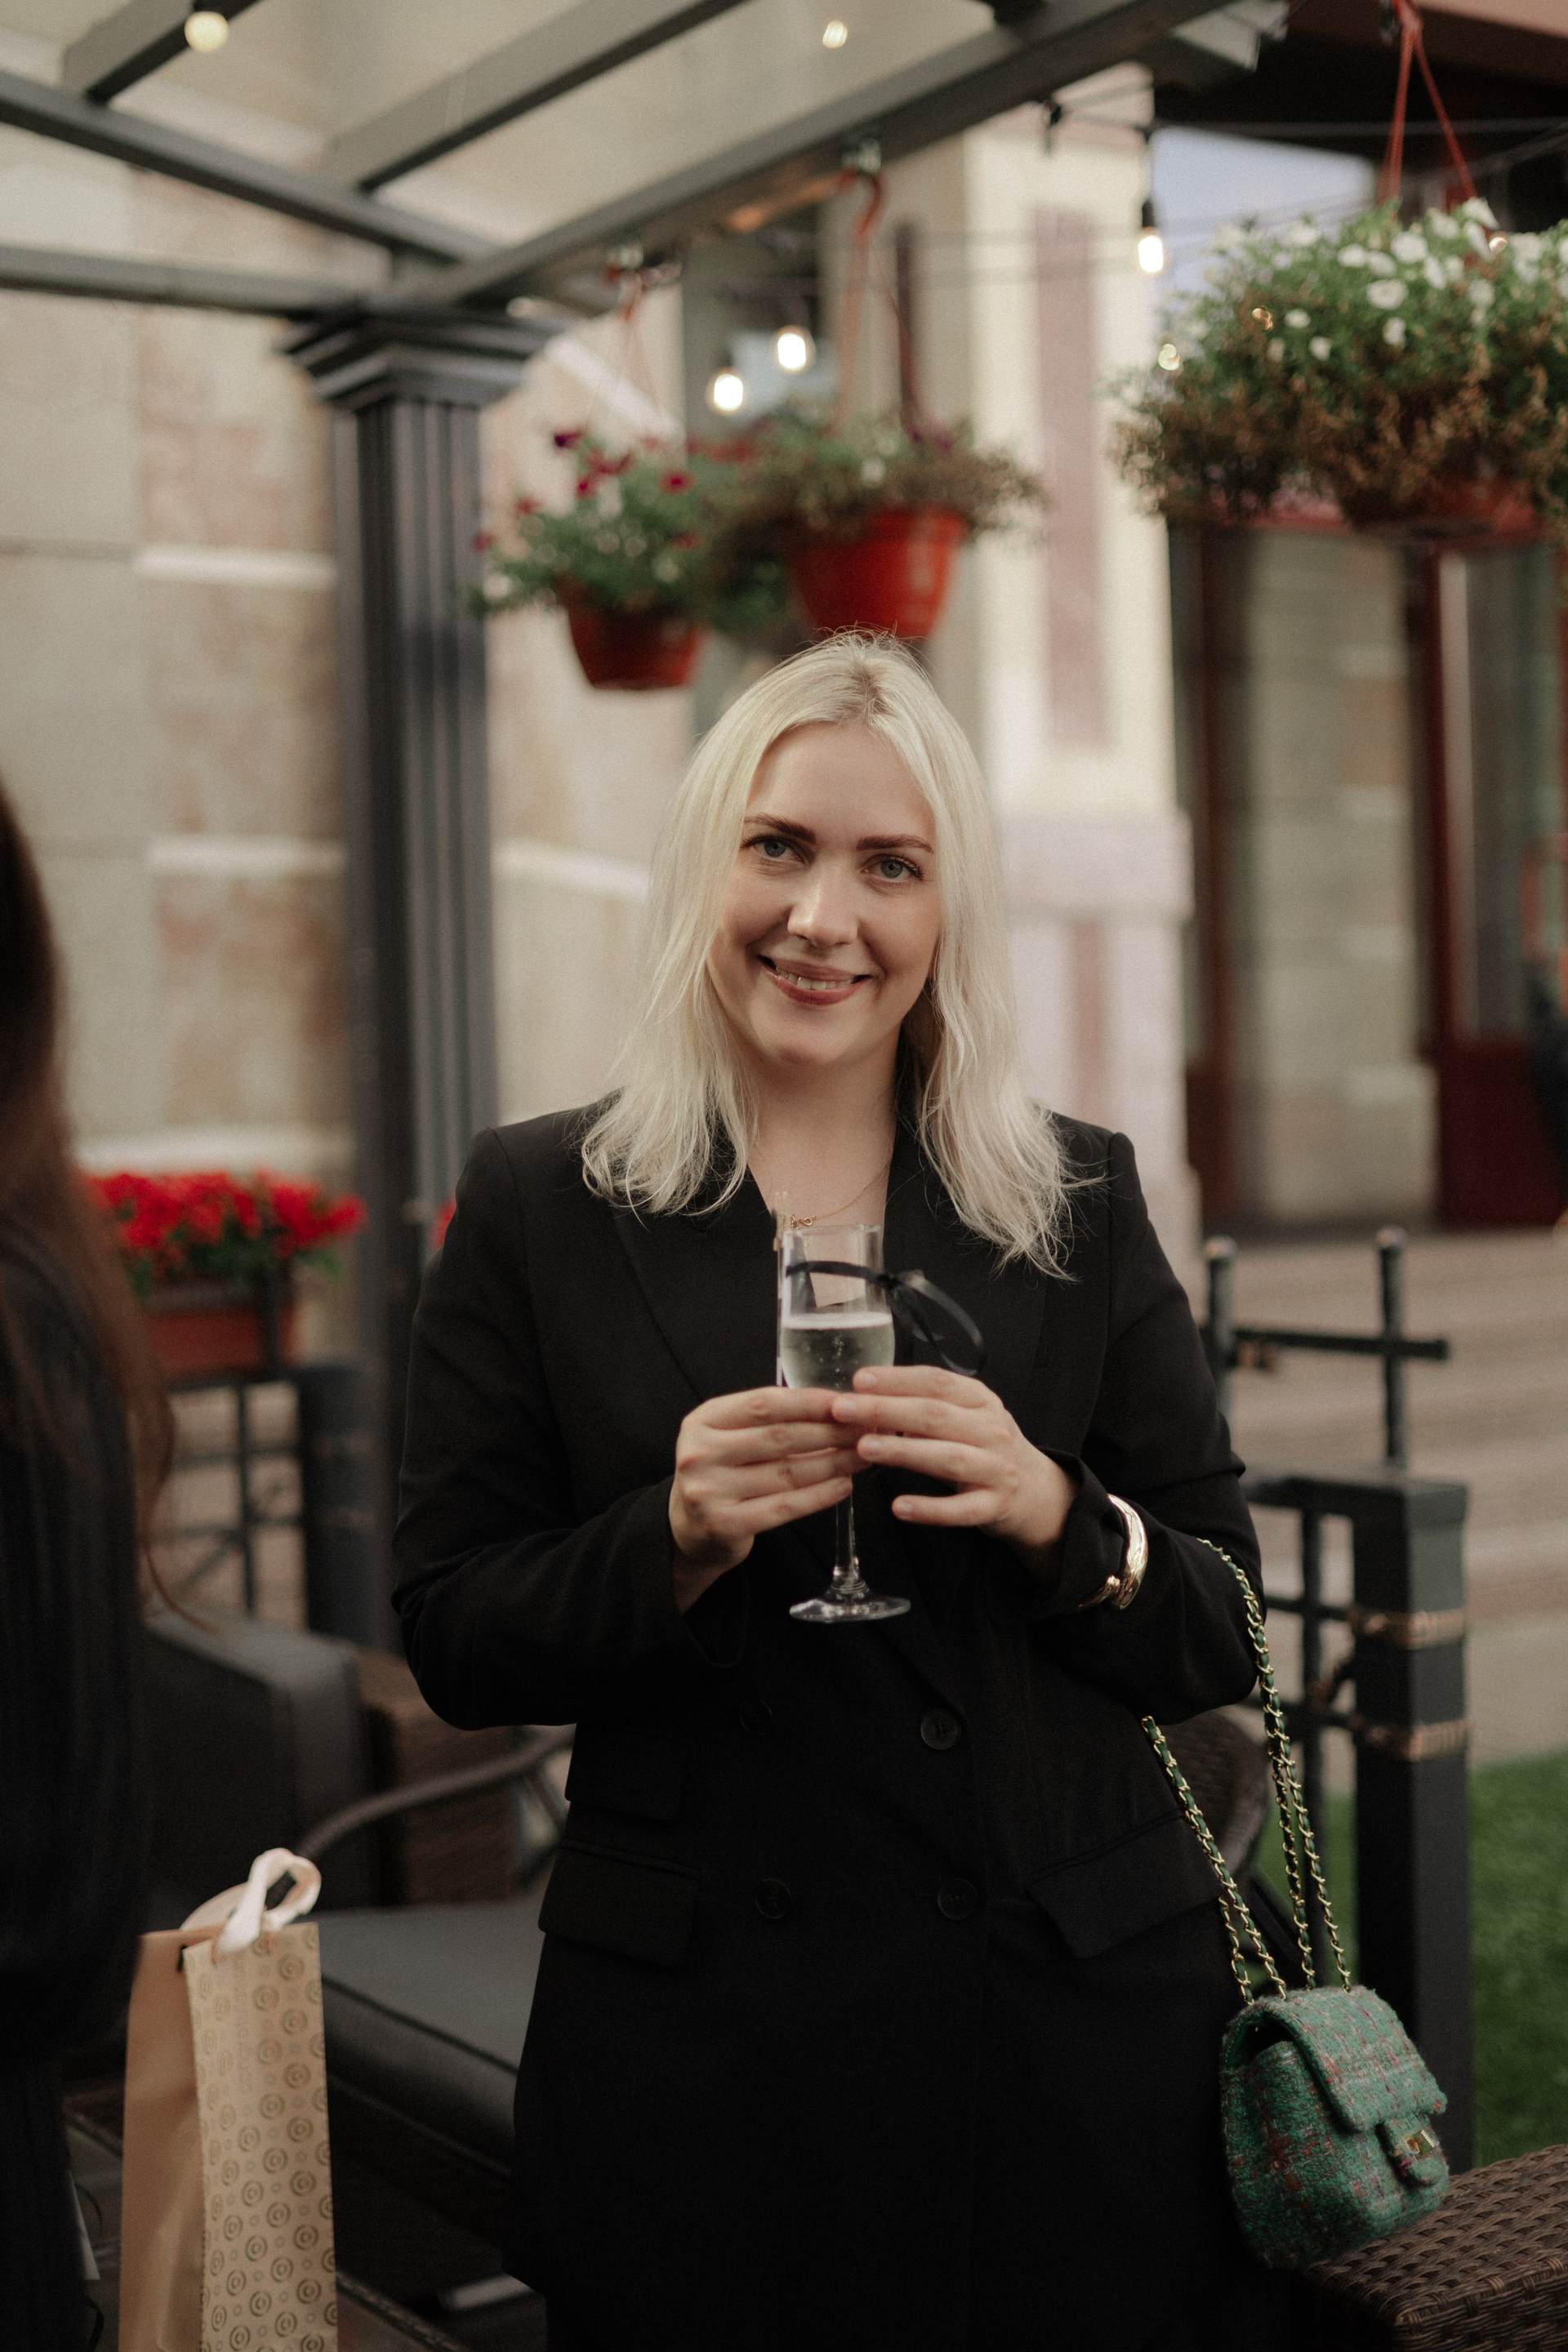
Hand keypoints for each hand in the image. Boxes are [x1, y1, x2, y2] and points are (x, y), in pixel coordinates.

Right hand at [669, 1387, 859, 1611]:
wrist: (688, 1528)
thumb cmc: (721, 1473)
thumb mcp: (729, 1436)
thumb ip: (769, 1420)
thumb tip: (835, 1407)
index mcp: (703, 1421)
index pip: (764, 1404)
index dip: (810, 1402)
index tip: (846, 1402)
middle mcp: (700, 1453)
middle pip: (780, 1438)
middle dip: (831, 1432)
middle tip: (866, 1429)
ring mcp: (709, 1491)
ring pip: (787, 1473)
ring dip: (833, 1463)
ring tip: (863, 1455)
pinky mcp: (725, 1524)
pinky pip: (784, 1506)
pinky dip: (819, 1496)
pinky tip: (843, 1486)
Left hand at [830, 1366, 1077, 1570]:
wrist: (1034, 1490)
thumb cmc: (984, 1447)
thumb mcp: (964, 1417)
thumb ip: (925, 1406)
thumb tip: (869, 1396)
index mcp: (980, 1401)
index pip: (936, 1383)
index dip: (897, 1379)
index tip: (859, 1380)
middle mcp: (991, 1430)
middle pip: (935, 1416)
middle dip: (885, 1411)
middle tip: (843, 1410)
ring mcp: (996, 1469)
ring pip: (947, 1458)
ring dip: (903, 1451)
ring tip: (864, 1448)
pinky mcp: (994, 1506)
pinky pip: (960, 1510)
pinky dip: (929, 1509)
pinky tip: (899, 1506)